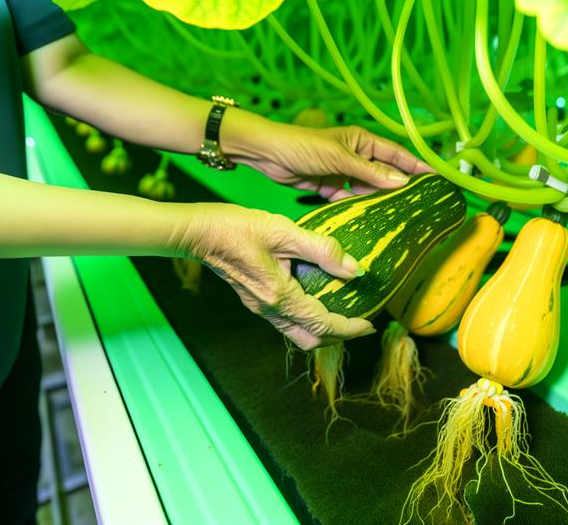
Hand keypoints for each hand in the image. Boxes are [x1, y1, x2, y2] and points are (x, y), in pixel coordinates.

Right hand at [178, 203, 374, 349]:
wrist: (197, 232)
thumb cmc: (237, 228)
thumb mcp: (284, 231)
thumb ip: (322, 250)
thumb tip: (355, 269)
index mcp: (279, 297)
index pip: (323, 325)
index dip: (350, 329)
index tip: (370, 325)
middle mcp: (269, 309)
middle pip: (310, 339)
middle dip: (338, 337)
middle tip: (361, 324)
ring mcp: (260, 307)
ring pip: (297, 333)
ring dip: (323, 330)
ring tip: (344, 315)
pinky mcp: (255, 299)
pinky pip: (286, 321)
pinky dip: (308, 319)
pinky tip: (318, 301)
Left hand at [222, 112, 432, 200]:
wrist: (266, 154)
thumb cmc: (302, 146)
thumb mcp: (339, 158)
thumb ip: (370, 171)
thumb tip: (402, 181)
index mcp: (362, 141)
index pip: (396, 154)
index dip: (417, 167)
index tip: (437, 179)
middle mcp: (356, 156)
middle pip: (385, 174)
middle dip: (400, 188)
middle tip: (421, 205)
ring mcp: (343, 173)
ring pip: (368, 190)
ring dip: (379, 201)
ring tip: (399, 218)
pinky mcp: (330, 188)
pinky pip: (350, 200)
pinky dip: (358, 209)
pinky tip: (370, 222)